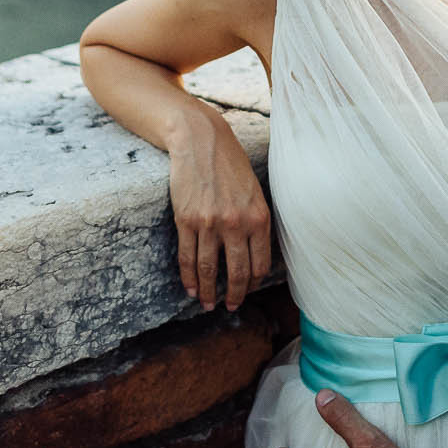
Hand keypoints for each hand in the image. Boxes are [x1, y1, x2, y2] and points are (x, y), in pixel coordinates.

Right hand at [167, 105, 272, 309]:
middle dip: (234, 295)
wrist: (201, 141)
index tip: (247, 290)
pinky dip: (189, 277)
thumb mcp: (255, 191)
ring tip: (207, 304)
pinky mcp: (187, 220)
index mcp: (259, 217)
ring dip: (208, 292)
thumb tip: (255, 253)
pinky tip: (191, 288)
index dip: (253, 282)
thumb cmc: (230, 164)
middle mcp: (237, 223)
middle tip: (230, 306)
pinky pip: (188, 257)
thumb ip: (256, 220)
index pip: (260, 263)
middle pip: (236, 272)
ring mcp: (210, 223)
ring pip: (209, 269)